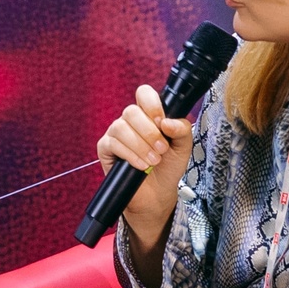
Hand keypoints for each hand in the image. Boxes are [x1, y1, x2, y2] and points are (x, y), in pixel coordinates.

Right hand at [96, 83, 193, 245]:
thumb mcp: (183, 147)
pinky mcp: (105, 148)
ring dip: (140, 145)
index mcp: (149, 115)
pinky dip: (130, 155)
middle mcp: (130, 121)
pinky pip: (113, 144)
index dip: (152, 104)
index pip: (144, 94)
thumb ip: (182, 130)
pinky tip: (141, 165)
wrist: (157, 193)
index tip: (162, 122)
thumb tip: (168, 121)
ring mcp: (116, 134)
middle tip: (161, 149)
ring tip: (153, 160)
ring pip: (121, 127)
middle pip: (131, 111)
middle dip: (149, 132)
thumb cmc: (168, 167)